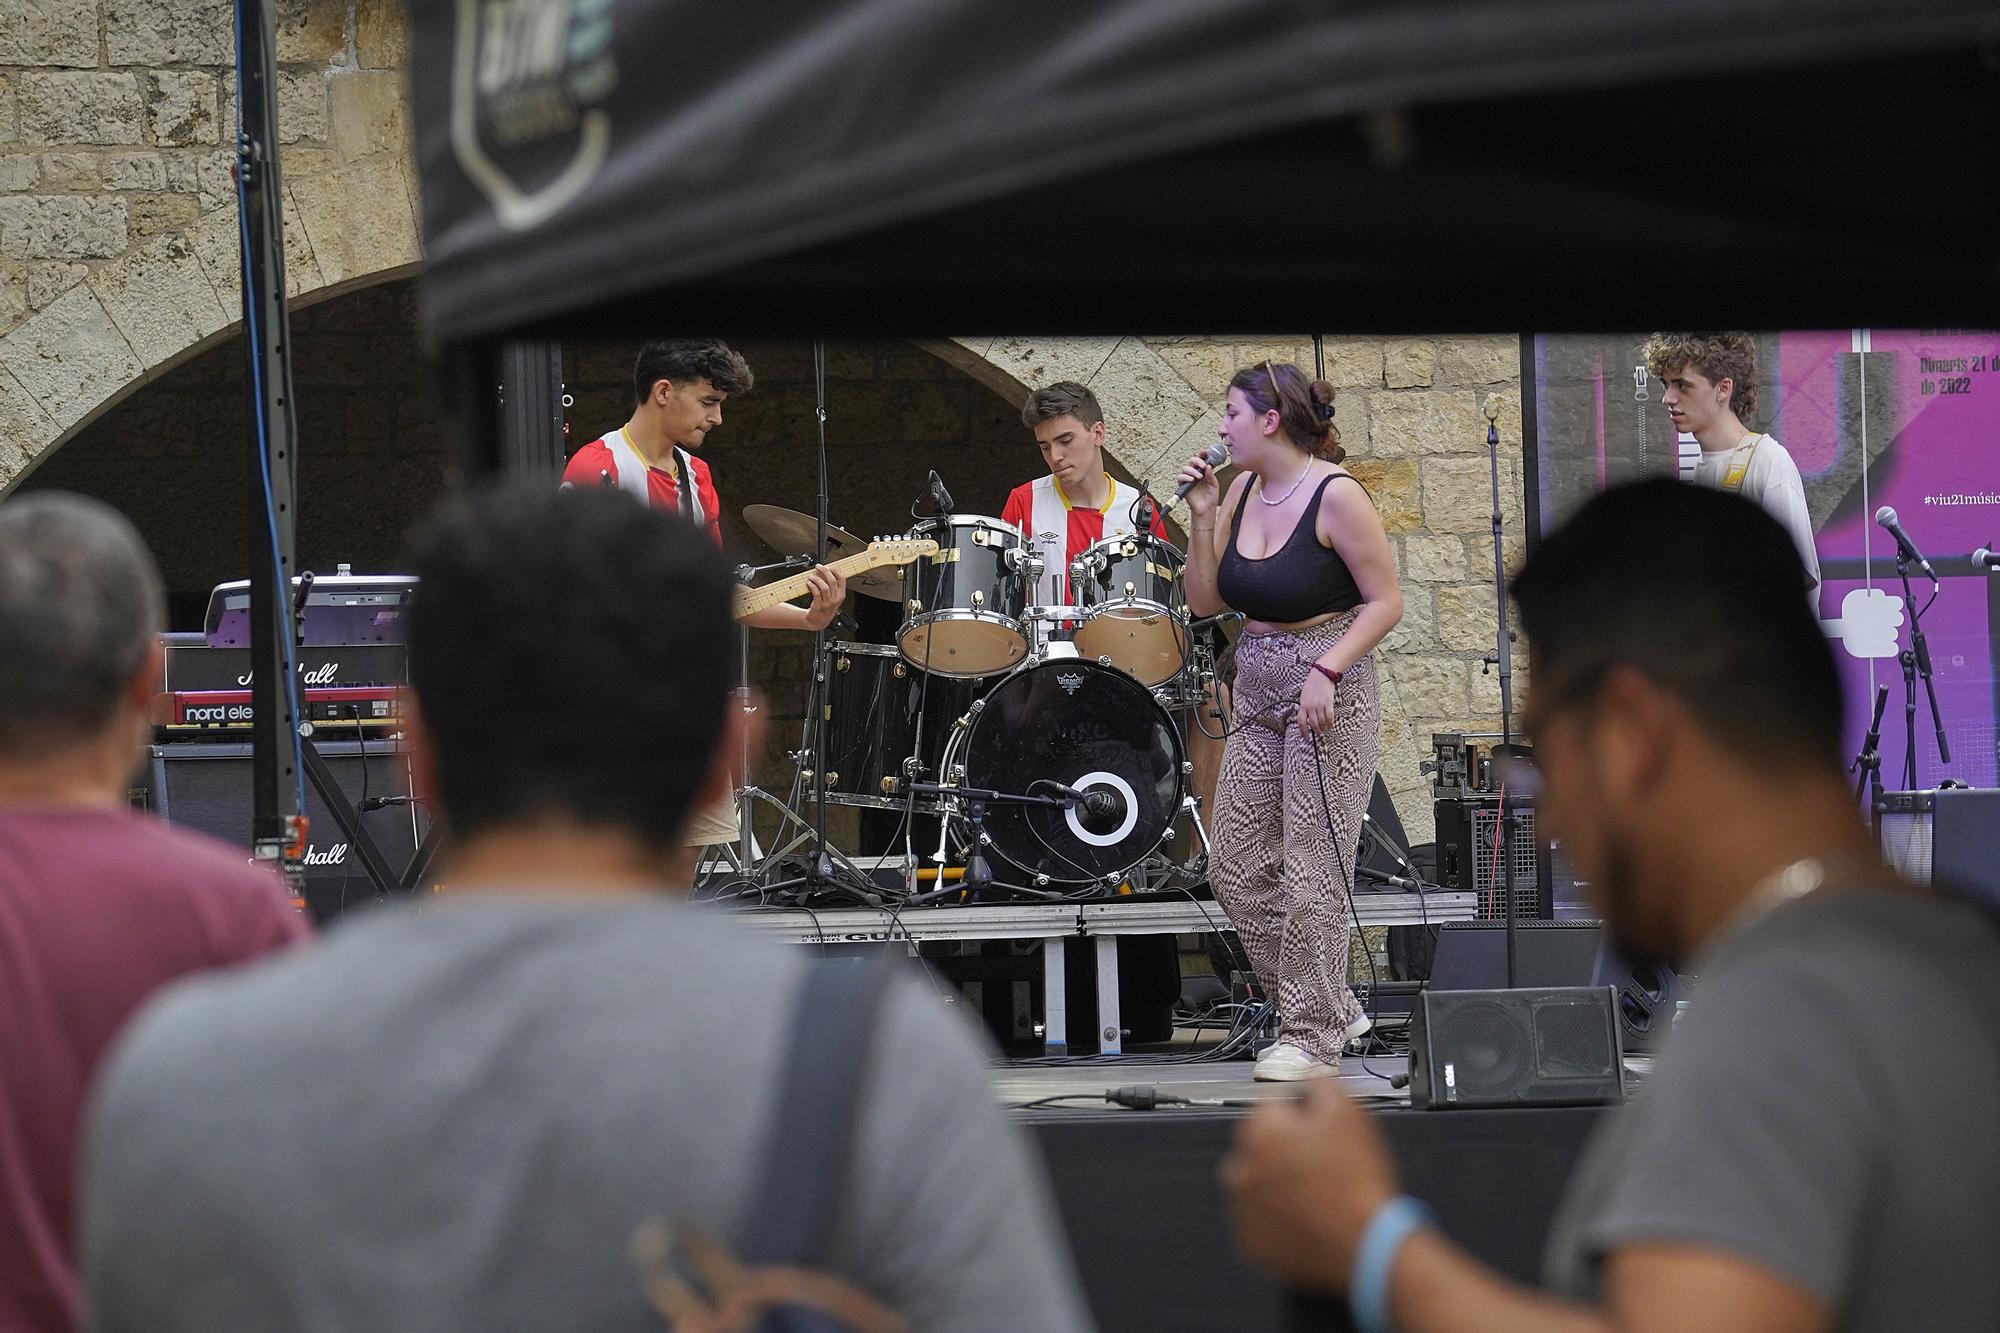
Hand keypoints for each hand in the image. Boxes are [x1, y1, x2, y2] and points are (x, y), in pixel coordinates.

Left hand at [800, 565, 845, 629]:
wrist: (818, 621)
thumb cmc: (825, 607)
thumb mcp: (834, 598)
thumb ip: (833, 586)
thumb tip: (827, 571)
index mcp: (841, 595)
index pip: (842, 579)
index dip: (835, 570)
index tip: (829, 566)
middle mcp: (835, 599)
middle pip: (832, 580)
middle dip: (825, 571)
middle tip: (818, 567)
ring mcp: (827, 603)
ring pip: (824, 587)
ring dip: (817, 579)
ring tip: (811, 577)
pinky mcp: (819, 605)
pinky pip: (816, 593)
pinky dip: (812, 586)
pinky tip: (809, 583)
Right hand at [1177, 450, 1221, 518]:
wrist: (1206, 508)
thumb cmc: (1210, 497)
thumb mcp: (1214, 484)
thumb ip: (1211, 475)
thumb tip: (1208, 466)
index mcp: (1203, 471)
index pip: (1201, 459)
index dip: (1202, 454)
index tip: (1204, 452)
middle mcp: (1195, 473)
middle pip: (1191, 461)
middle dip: (1197, 461)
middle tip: (1203, 466)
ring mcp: (1188, 479)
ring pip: (1185, 468)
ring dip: (1192, 470)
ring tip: (1199, 477)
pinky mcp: (1183, 485)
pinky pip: (1180, 477)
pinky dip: (1185, 477)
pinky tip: (1192, 480)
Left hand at [1222, 1083, 1400, 1291]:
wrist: (1365, 1245)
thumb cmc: (1356, 1183)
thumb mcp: (1349, 1112)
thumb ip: (1320, 1083)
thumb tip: (1309, 1075)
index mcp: (1259, 1131)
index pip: (1270, 1105)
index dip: (1299, 1113)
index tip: (1316, 1125)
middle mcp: (1240, 1168)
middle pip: (1260, 1146)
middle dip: (1284, 1148)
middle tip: (1322, 1163)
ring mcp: (1242, 1209)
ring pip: (1258, 1183)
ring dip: (1278, 1183)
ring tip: (1316, 1192)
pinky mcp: (1250, 1243)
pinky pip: (1260, 1220)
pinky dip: (1277, 1217)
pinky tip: (1307, 1216)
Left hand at [1297, 665, 1338, 735]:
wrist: (1321, 675)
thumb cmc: (1312, 684)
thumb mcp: (1304, 695)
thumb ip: (1304, 706)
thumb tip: (1306, 716)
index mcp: (1303, 704)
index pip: (1301, 721)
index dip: (1303, 731)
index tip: (1305, 736)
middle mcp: (1310, 706)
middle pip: (1312, 723)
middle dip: (1316, 730)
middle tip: (1318, 733)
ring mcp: (1319, 705)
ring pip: (1321, 722)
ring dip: (1323, 727)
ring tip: (1324, 729)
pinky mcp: (1328, 703)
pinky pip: (1329, 717)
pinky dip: (1330, 723)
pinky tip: (1330, 725)